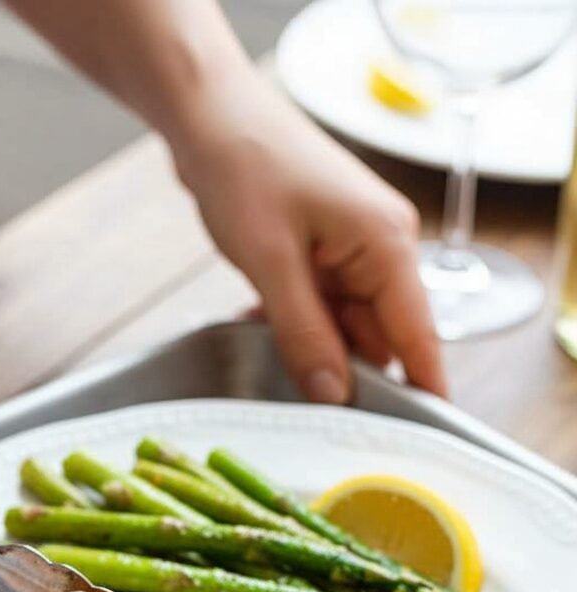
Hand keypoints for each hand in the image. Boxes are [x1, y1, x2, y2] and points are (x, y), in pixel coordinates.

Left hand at [172, 70, 445, 402]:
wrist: (207, 113)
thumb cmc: (244, 166)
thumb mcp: (271, 262)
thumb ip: (304, 334)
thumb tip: (332, 396)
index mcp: (387, 246)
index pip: (418, 336)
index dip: (419, 391)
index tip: (416, 442)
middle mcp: (380, 249)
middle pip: (377, 338)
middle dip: (342, 370)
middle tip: (303, 405)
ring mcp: (350, 250)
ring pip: (342, 327)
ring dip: (307, 344)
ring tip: (266, 342)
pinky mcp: (320, 252)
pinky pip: (317, 307)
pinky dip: (292, 322)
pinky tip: (257, 321)